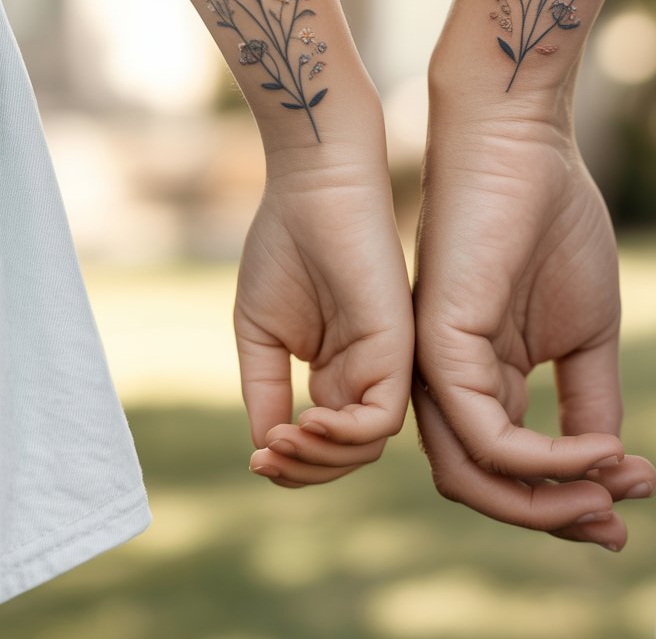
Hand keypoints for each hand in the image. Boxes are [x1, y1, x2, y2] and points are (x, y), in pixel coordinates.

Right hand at [236, 106, 413, 486]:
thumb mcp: (261, 334)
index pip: (326, 442)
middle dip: (305, 470)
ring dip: (318, 458)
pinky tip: (304, 420)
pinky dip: (342, 436)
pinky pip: (382, 418)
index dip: (292, 464)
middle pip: (348, 453)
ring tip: (280, 439)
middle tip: (266, 456)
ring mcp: (385, 359)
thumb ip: (264, 391)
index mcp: (338, 368)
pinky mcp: (397, 345)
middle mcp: (368, 370)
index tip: (256, 459)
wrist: (312, 188)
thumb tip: (265, 450)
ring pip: (366, 446)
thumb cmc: (285, 245)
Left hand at [413, 94, 655, 547]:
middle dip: (556, 516)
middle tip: (617, 521)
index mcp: (482, 379)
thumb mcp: (585, 331)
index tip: (629, 501)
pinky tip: (592, 450)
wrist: (523, 148)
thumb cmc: (552, 223)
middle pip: (487, 486)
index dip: (567, 501)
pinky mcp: (438, 346)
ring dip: (546, 502)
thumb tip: (606, 466)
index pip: (510, 468)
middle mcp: (450, 383)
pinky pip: (483, 434)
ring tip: (609, 491)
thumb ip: (589, 398)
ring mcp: (437, 368)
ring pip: (472, 477)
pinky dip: (543, 459)